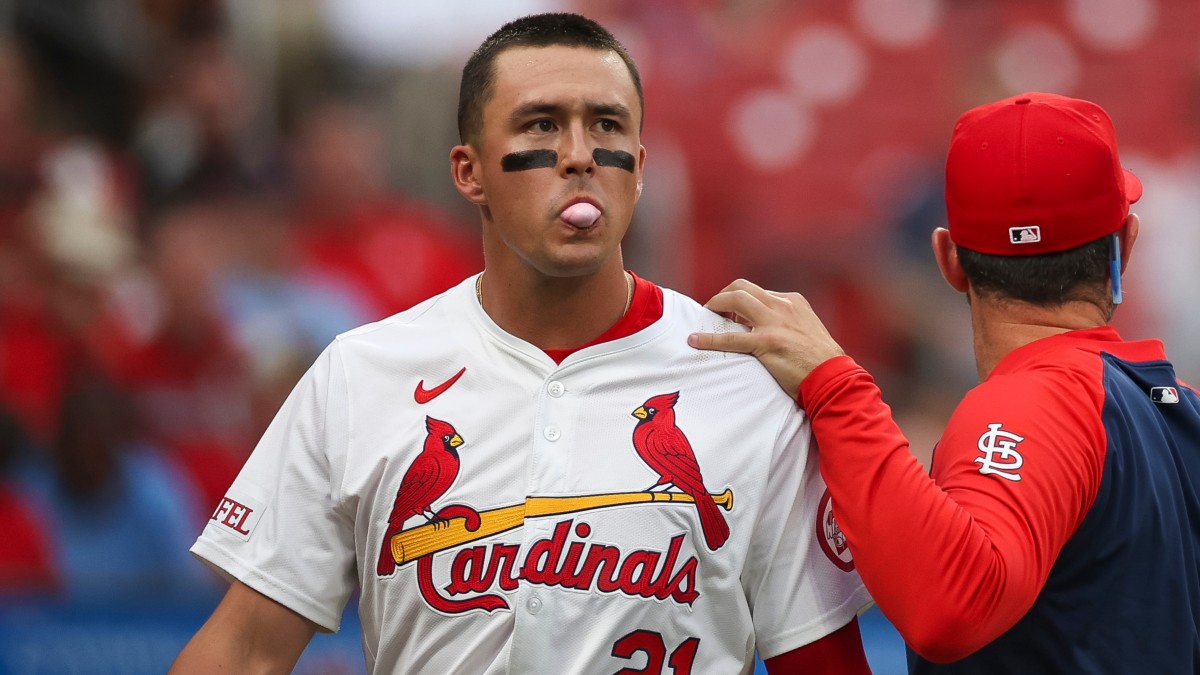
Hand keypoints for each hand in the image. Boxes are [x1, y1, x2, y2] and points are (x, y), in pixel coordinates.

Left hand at [687, 279, 844, 397]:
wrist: (833, 378)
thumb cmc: (820, 361)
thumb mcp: (807, 329)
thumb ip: (787, 322)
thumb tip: (766, 326)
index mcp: (792, 302)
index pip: (758, 292)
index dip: (739, 301)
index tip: (730, 314)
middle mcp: (783, 306)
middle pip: (742, 287)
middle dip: (723, 296)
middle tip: (713, 311)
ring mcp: (775, 323)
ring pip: (735, 299)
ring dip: (715, 305)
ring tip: (705, 318)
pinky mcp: (767, 343)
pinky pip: (730, 337)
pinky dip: (709, 338)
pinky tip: (695, 340)